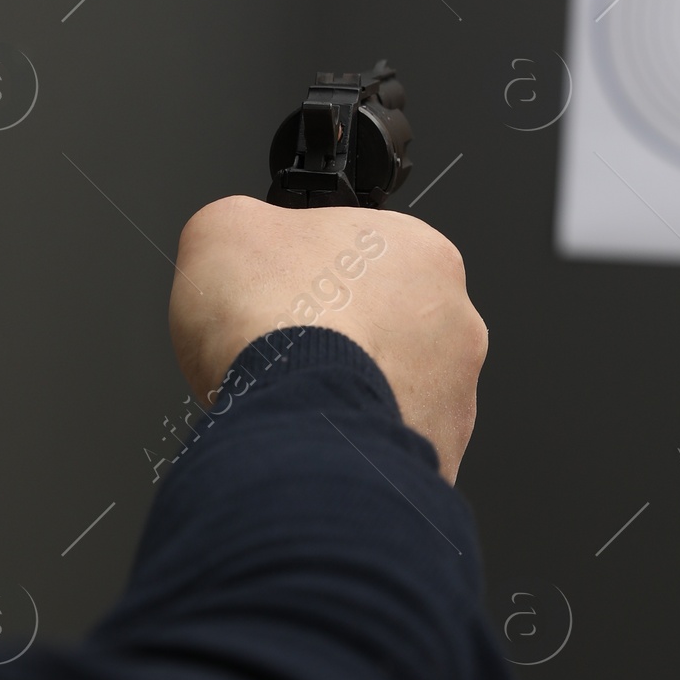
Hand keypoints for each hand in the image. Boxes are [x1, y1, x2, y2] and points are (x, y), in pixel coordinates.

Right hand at [169, 196, 487, 482]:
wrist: (290, 418)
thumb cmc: (273, 324)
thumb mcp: (224, 228)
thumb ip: (247, 224)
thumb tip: (242, 238)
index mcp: (422, 252)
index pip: (367, 255)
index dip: (315, 274)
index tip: (286, 292)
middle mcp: (455, 322)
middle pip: (387, 324)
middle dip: (340, 336)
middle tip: (289, 348)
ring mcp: (453, 394)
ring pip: (394, 389)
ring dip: (352, 392)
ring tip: (298, 398)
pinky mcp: (439, 455)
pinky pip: (391, 444)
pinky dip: (355, 443)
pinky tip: (315, 436)